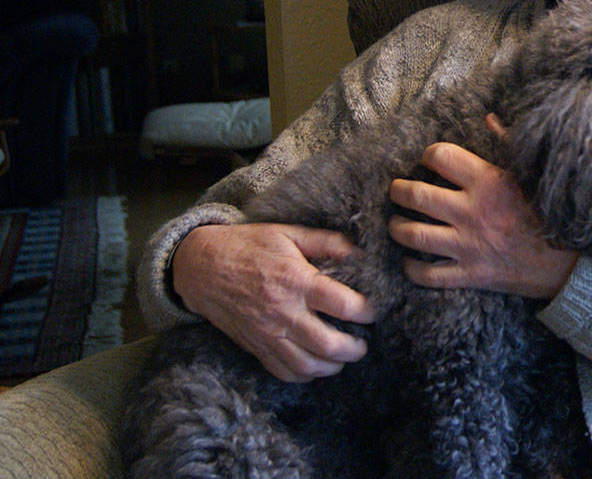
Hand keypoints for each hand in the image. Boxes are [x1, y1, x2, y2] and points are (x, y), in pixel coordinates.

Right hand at [171, 222, 375, 382]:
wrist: (201, 267)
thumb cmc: (248, 245)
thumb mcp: (289, 233)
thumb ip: (328, 242)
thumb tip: (361, 253)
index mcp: (296, 281)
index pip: (344, 305)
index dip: (368, 311)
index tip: (375, 310)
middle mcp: (283, 312)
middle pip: (329, 344)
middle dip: (355, 348)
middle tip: (364, 342)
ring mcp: (268, 334)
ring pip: (308, 365)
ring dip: (333, 366)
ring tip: (345, 356)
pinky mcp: (255, 347)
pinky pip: (283, 372)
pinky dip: (305, 375)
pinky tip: (317, 365)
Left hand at [388, 116, 577, 298]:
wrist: (571, 263)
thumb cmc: (551, 213)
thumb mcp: (530, 174)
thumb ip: (507, 143)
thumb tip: (489, 118)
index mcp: (488, 181)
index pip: (441, 157)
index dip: (428, 155)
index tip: (428, 159)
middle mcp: (472, 212)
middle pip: (416, 195)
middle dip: (399, 191)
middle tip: (396, 190)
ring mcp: (468, 245)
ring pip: (414, 235)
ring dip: (397, 228)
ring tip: (395, 223)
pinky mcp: (470, 275)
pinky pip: (428, 275)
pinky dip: (412, 269)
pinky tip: (410, 261)